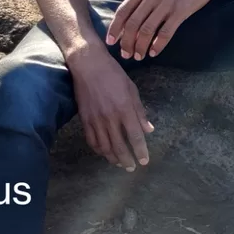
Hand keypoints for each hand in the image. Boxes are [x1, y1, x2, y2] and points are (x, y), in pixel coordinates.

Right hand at [65, 44, 153, 170]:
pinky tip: (104, 153)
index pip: (135, 136)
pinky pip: (92, 141)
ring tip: (120, 163)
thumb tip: (148, 129)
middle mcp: (110, 117)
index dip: (140, 150)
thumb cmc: (114, 74)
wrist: (88, 65)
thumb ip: (140, 112)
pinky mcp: (84, 120)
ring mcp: (95, 120)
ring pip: (104, 147)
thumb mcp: (132, 90)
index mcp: (124, 109)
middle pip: (119, 146)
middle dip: (127, 160)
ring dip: (113, 158)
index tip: (144, 161)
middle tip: (132, 167)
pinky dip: (99, 150)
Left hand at [107, 0, 228, 60]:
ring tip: (139, 56)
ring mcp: (167, 2)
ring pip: (147, 30)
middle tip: (126, 54)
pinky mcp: (181, 10)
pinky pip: (165, 32)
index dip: (115, 28)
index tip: (110, 42)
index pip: (123, 10)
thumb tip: (131, 16)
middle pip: (133, 23)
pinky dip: (158, 45)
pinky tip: (155, 52)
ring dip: (140, 46)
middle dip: (126, 42)